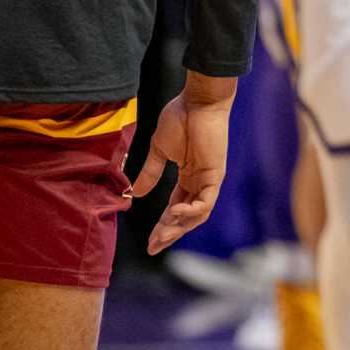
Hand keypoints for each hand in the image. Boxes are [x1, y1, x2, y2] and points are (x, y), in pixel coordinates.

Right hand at [128, 72, 236, 255]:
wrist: (198, 102)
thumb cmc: (180, 119)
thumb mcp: (159, 151)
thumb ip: (150, 173)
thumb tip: (134, 194)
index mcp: (188, 177)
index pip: (175, 209)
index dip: (163, 226)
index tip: (149, 243)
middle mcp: (200, 182)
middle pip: (186, 218)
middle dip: (169, 234)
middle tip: (153, 247)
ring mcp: (209, 179)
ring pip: (197, 215)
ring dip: (178, 227)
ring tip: (160, 236)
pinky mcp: (215, 174)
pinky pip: (206, 201)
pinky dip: (191, 211)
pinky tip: (175, 213)